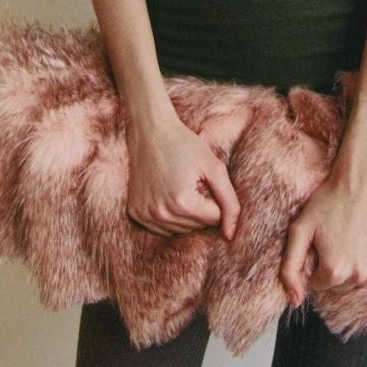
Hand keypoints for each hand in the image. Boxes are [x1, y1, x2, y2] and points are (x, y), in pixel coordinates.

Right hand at [126, 116, 241, 239]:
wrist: (150, 131)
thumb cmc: (185, 145)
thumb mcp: (214, 167)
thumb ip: (229, 202)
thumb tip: (230, 235)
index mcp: (182, 203)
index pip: (214, 218)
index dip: (212, 196)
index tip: (202, 179)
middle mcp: (161, 214)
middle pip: (197, 226)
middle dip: (200, 206)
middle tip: (190, 180)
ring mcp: (145, 216)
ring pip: (181, 230)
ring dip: (186, 211)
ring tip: (178, 185)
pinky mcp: (136, 214)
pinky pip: (163, 228)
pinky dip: (169, 215)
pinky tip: (165, 193)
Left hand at [279, 164, 366, 307]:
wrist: (361, 179)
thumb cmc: (328, 201)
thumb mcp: (299, 229)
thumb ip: (290, 268)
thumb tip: (295, 301)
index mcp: (334, 270)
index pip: (320, 285)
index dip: (318, 262)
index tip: (322, 242)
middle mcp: (359, 275)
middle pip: (341, 286)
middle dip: (336, 267)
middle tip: (337, 238)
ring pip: (360, 281)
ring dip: (355, 266)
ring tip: (352, 237)